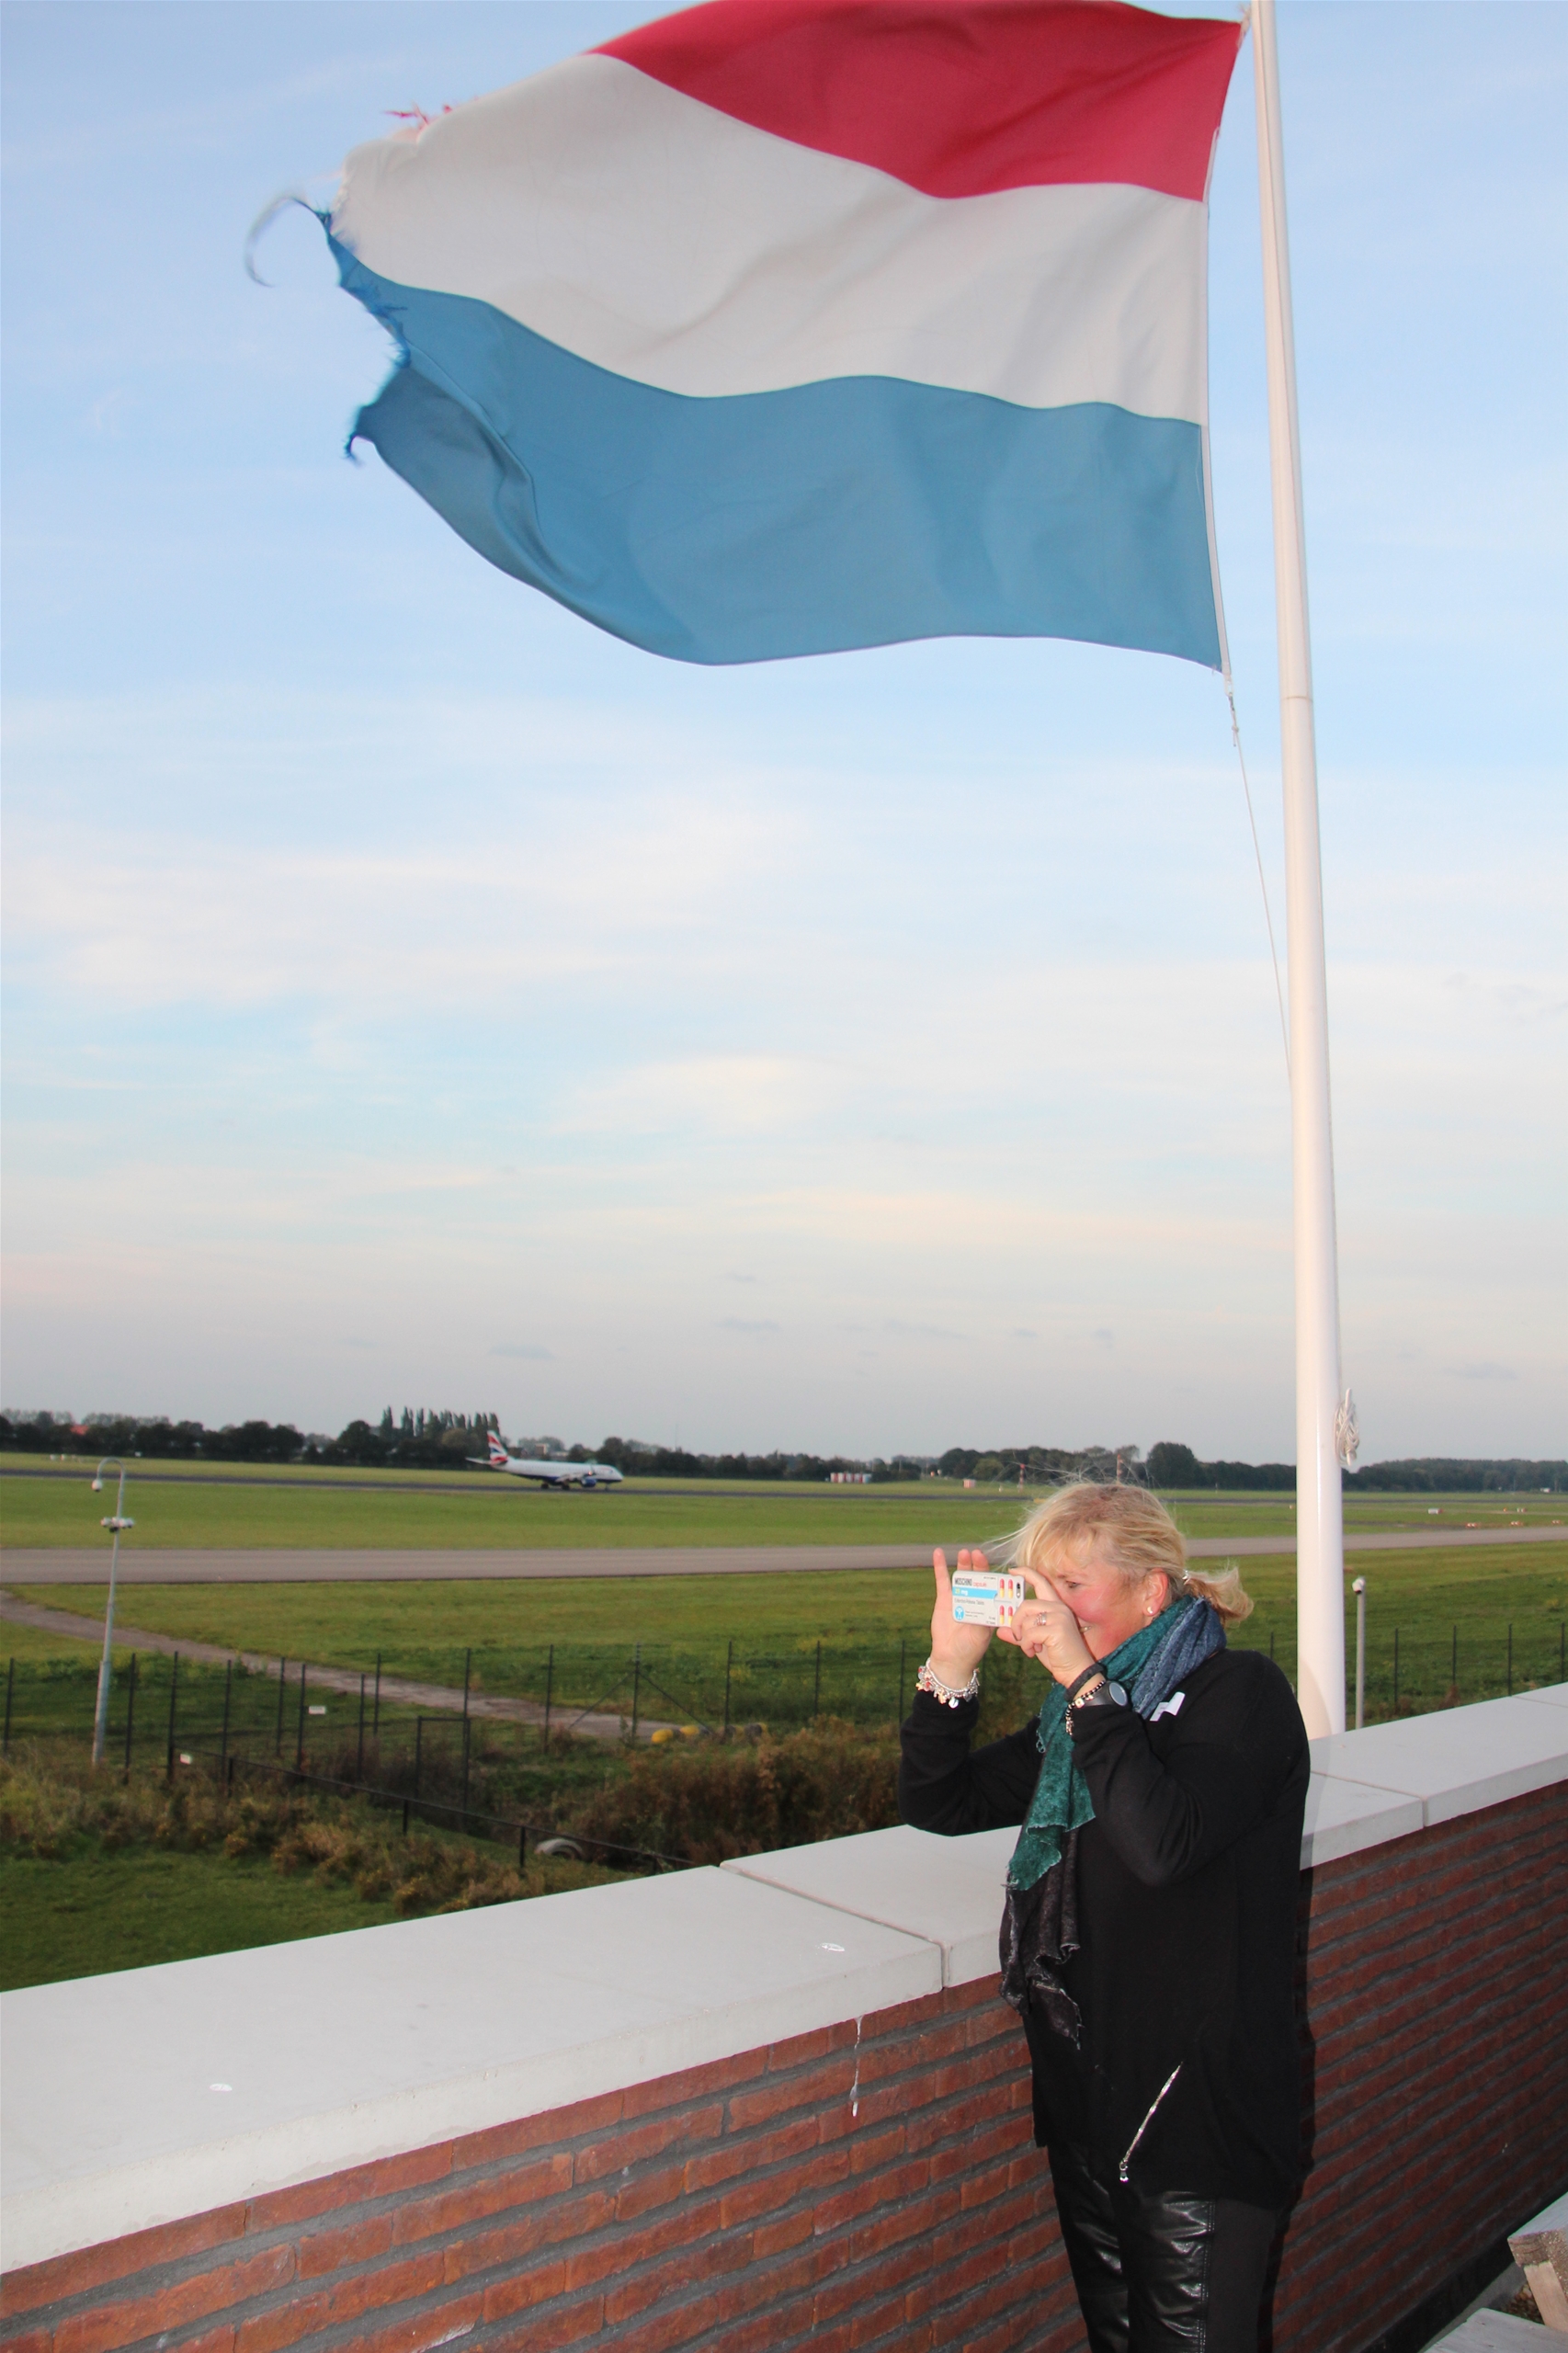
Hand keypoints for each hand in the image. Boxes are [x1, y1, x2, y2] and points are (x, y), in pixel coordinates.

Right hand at [928, 1548, 994, 1688]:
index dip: (997, 1577)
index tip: (998, 1568)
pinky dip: (940, 1566)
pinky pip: (942, 1580)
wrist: (950, 1658)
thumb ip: (982, 1622)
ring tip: (964, 1552)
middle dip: (980, 1565)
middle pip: (979, 1578)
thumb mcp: (981, 1636)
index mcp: (990, 1607)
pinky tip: (938, 1553)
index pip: (996, 1588)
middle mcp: (977, 1599)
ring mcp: (960, 1597)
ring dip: (963, 1563)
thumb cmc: (971, 1649)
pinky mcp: (944, 1599)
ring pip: (963, 1577)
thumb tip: (985, 1611)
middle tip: (979, 1554)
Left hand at [998, 1566, 1097, 1688]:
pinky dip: (1027, 1645)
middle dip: (1016, 1622)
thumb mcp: (1036, 1642)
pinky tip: (1033, 1652)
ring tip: (1030, 1648)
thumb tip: (999, 1631)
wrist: (1076, 1672)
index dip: (1026, 1573)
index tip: (1012, 1570)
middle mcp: (1059, 1608)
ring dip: (1023, 1638)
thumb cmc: (1059, 1656)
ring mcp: (1059, 1617)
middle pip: (1025, 1605)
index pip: (1041, 1582)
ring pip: (1026, 1620)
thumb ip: (1020, 1635)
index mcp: (1056, 1606)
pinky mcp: (1057, 1629)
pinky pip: (1030, 1633)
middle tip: (1017, 1635)